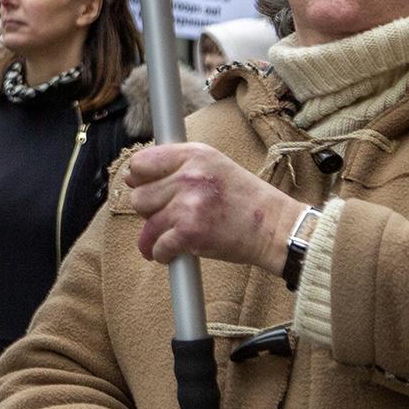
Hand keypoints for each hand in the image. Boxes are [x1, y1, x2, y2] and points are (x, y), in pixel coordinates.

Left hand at [124, 143, 307, 271]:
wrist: (276, 228)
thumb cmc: (244, 199)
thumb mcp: (213, 165)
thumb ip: (177, 166)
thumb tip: (132, 179)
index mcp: (194, 154)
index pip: (140, 163)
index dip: (139, 180)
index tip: (147, 189)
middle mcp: (189, 176)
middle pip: (139, 197)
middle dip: (150, 211)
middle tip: (170, 217)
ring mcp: (189, 204)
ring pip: (147, 223)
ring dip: (153, 237)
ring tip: (168, 239)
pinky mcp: (191, 232)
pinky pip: (158, 246)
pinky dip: (162, 254)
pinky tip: (174, 253)